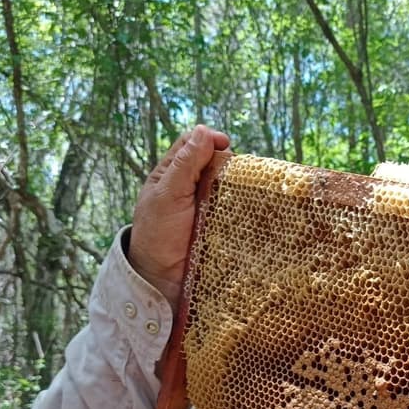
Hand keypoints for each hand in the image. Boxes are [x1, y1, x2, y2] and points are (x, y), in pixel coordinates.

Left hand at [129, 125, 230, 302]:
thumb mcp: (168, 194)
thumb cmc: (158, 234)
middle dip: (227, 162)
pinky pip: (236, 208)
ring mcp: (208, 206)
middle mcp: (191, 186)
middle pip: (215, 161)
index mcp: (172, 173)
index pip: (193, 144)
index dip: (209, 139)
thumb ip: (185, 163)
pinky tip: (250, 205)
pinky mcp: (221, 224)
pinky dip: (244, 204)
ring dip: (238, 184)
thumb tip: (204, 131)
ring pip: (229, 184)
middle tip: (233, 172)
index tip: (225, 143)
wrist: (163, 277)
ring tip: (245, 189)